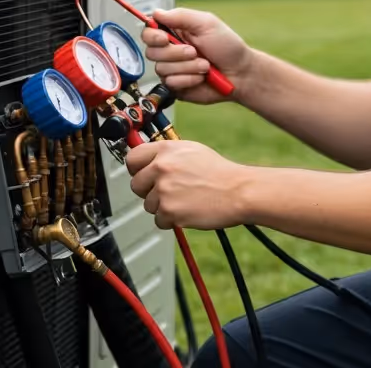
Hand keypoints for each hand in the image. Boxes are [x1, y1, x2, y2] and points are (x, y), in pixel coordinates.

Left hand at [125, 140, 248, 230]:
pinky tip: (188, 211)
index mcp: (166, 150)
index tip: (143, 175)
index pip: (132, 158)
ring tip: (185, 201)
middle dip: (148, 191)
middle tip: (168, 192)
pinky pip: (159, 220)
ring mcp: (164, 190)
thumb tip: (148, 161)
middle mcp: (161, 167)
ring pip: (148, 205)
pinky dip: (171, 220)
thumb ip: (167, 155)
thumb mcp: (192, 151)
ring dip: (163, 207)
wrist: (237, 191)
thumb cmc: (219, 172)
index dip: (137, 169)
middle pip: (136, 185)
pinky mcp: (169, 211)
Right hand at [141, 7, 251, 103]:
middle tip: (195, 51)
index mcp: (175, 32)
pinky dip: (189, 79)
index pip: (149, 32)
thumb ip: (181, 16)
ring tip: (205, 65)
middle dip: (175, 53)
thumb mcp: (207, 23)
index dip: (152, 36)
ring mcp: (172, 69)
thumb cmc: (227, 46)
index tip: (164, 38)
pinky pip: (171, 83)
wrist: (240, 73)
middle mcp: (170, 51)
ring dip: (187, 67)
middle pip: (151, 52)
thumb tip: (156, 12)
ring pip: (162, 69)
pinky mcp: (176, 86)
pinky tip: (201, 77)